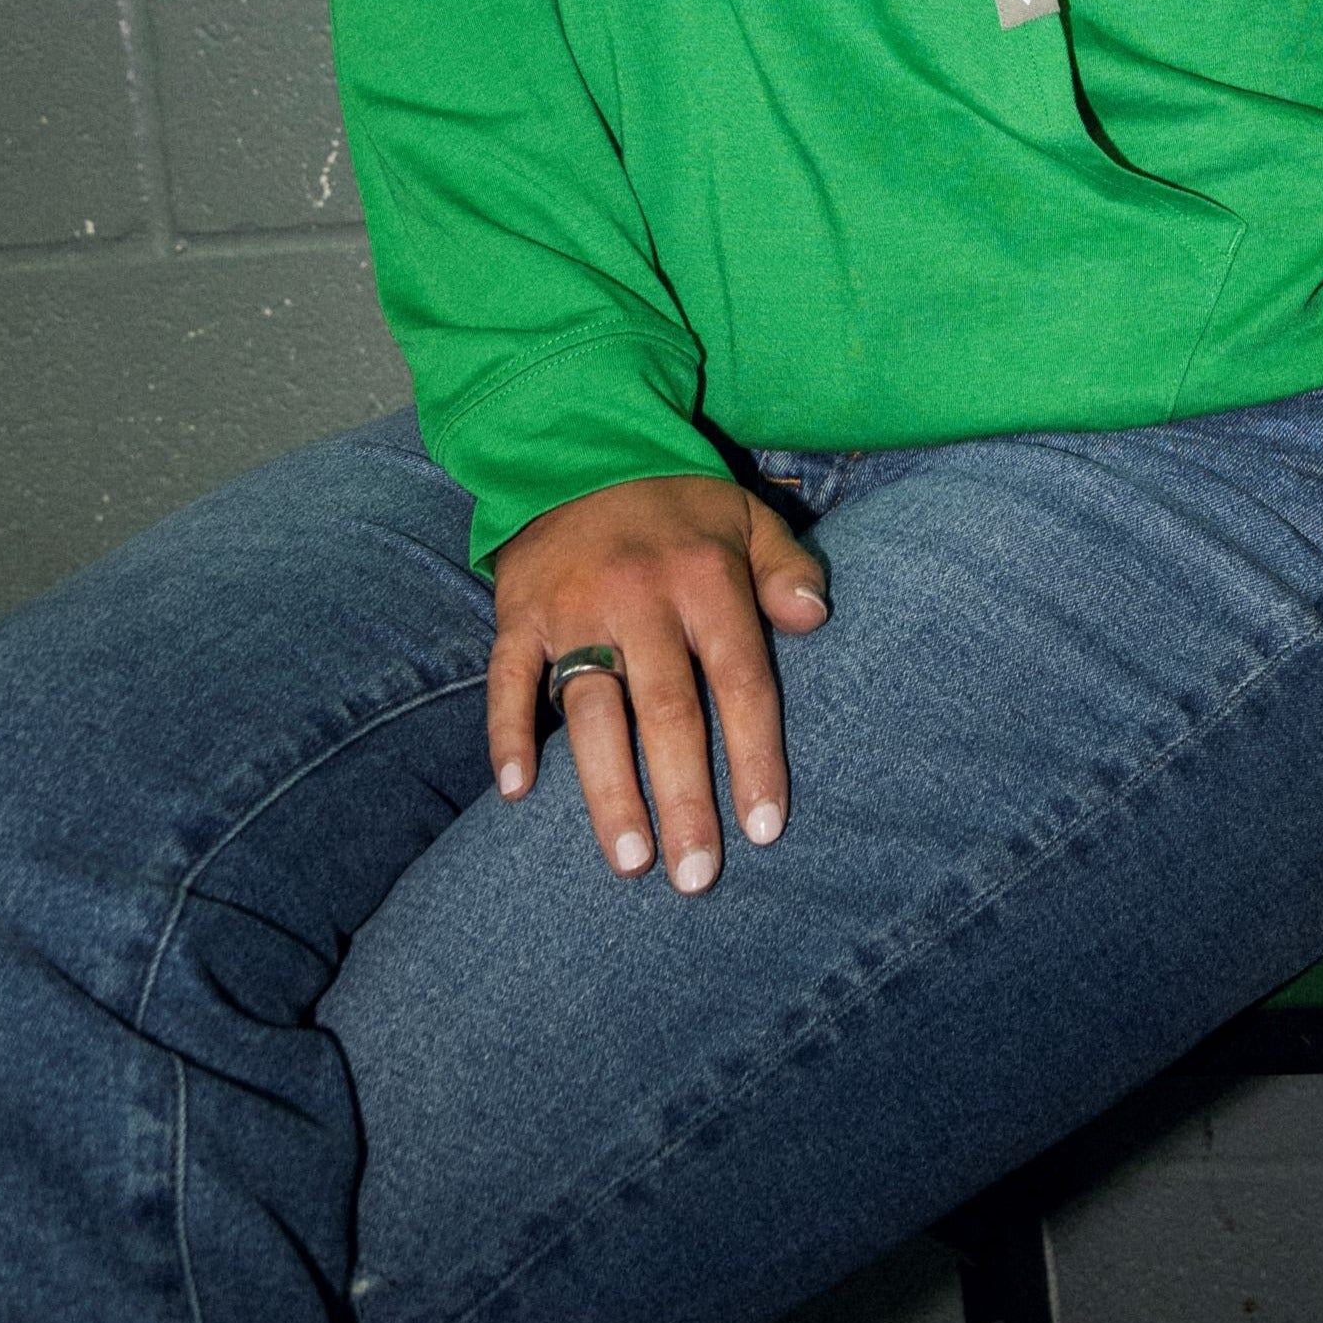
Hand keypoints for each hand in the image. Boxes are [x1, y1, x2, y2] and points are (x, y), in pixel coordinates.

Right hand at [487, 474, 830, 891]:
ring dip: (610, 791)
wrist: (576, 447)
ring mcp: (573, 608)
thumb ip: (787, 570)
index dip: (756, 756)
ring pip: (594, 711)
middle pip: (669, 713)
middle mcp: (640, 597)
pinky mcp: (516, 614)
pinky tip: (516, 793)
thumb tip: (815, 619)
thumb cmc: (678, 504)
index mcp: (705, 578)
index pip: (741, 681)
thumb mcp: (746, 518)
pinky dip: (507, 735)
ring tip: (629, 861)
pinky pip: (507, 681)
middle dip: (686, 799)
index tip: (767, 828)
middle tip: (696, 875)